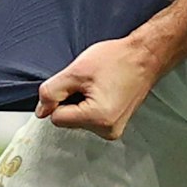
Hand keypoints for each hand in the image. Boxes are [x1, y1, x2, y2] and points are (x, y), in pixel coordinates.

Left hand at [35, 37, 161, 139]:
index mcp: (98, 118)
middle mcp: (107, 130)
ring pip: (78, 120)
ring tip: (99, 85)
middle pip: (68, 121)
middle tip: (90, 83)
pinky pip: (91, 119)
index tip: (77, 83)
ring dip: (82, 103)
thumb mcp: (76, 70)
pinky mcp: (116, 126)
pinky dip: (91, 106)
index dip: (60, 98)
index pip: (57, 118)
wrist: (145, 56)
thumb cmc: (117, 59)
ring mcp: (113, 130)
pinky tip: (104, 91)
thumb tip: (41, 111)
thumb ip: (52, 92)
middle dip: (72, 101)